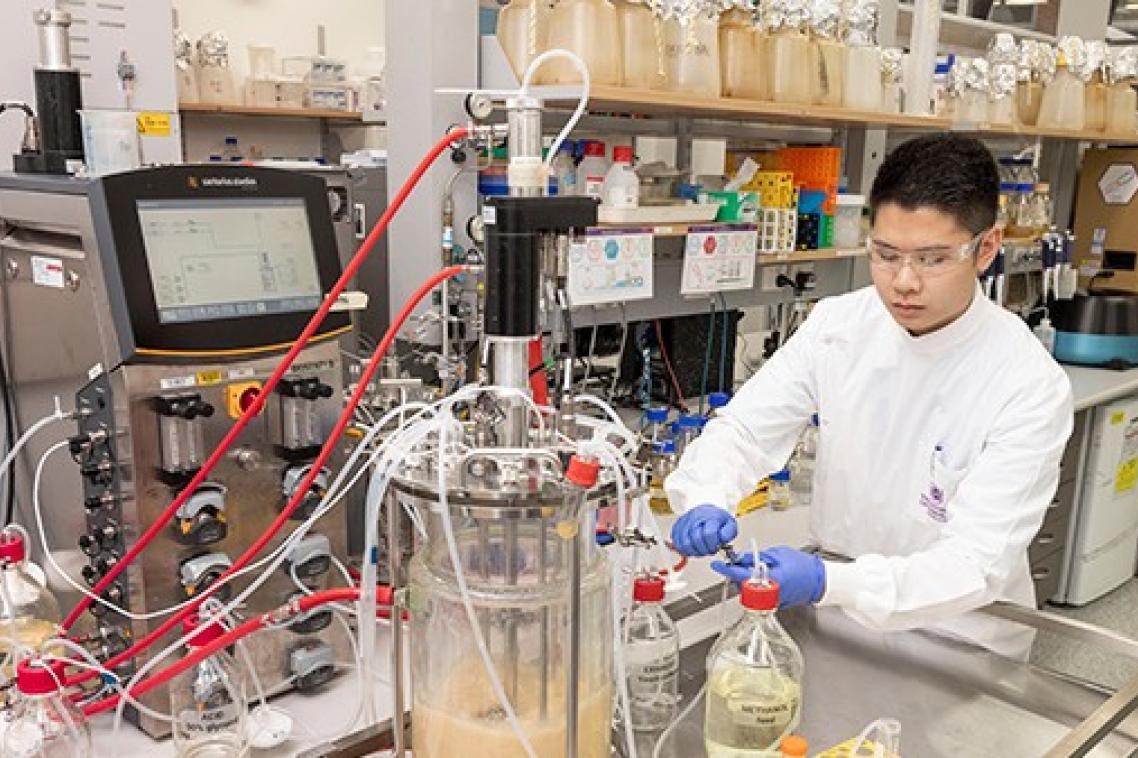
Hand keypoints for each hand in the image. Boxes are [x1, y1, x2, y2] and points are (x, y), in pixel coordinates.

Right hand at [670, 504, 736, 556]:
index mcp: (710, 515)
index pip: (709, 534)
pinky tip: (693, 548)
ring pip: (684, 543)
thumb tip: (722, 540)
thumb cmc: (718, 520)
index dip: (713, 545)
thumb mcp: (730, 524)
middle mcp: (695, 516)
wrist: (706, 511)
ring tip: (701, 550)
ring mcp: (684, 521)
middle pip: (696, 539)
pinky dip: (684, 550)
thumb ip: (729, 533)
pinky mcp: (676, 526)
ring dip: (694, 551)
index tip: (716, 547)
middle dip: (704, 550)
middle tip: (709, 550)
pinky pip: (676, 543)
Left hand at [711, 546, 825, 608]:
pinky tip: (760, 577)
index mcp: (771, 580)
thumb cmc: (803, 566)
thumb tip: (740, 558)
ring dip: (745, 580)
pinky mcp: (773, 605)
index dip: (727, 570)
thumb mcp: (778, 555)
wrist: (819, 581)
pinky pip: (756, 596)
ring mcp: (771, 602)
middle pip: (742, 586)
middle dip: (737, 574)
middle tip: (738, 562)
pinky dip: (754, 586)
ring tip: (753, 568)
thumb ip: (757, 558)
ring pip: (748, 593)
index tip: (717, 565)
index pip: (741, 576)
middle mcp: (770, 594)